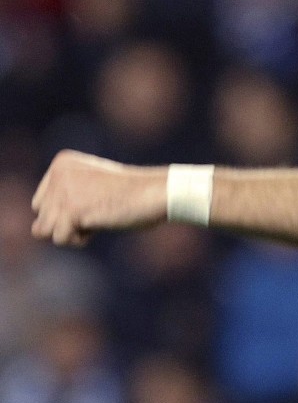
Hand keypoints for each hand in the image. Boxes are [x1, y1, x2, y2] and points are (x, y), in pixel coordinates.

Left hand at [31, 150, 167, 246]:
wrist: (156, 192)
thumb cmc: (133, 194)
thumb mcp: (93, 186)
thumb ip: (66, 197)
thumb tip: (37, 230)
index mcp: (62, 163)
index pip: (42, 201)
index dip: (67, 211)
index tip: (96, 201)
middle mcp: (58, 174)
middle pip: (40, 215)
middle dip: (66, 222)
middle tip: (99, 211)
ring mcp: (63, 191)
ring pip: (43, 230)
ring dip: (71, 232)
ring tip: (97, 219)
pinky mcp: (71, 210)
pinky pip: (59, 238)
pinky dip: (79, 239)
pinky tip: (99, 225)